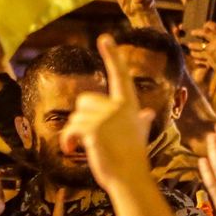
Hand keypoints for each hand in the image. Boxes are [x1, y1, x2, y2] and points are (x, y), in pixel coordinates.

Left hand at [59, 34, 155, 188]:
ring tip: (83, 147)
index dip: (112, 55)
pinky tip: (72, 149)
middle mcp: (117, 107)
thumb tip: (147, 114)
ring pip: (75, 116)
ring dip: (73, 133)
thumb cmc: (132, 158)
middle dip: (81, 118)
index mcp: (128, 105)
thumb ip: (140, 121)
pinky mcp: (93, 128)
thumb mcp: (138, 134)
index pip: (120, 75)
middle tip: (90, 137)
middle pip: (84, 100)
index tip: (105, 37)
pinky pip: (70, 128)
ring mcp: (106, 117)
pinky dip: (67, 140)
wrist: (129, 178)